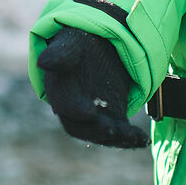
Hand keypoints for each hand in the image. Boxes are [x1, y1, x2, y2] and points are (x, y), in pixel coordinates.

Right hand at [37, 27, 148, 147]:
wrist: (95, 49)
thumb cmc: (77, 46)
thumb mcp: (69, 45)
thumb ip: (59, 54)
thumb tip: (43, 62)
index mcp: (59, 91)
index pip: (63, 107)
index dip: (75, 110)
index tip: (89, 111)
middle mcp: (73, 109)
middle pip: (80, 127)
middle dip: (96, 130)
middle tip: (112, 128)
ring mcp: (94, 116)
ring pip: (101, 134)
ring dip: (116, 137)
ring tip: (133, 135)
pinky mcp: (112, 119)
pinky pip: (119, 134)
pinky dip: (131, 139)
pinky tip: (142, 139)